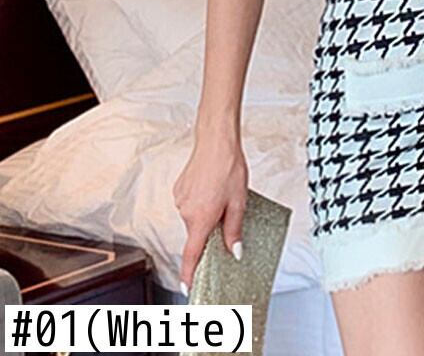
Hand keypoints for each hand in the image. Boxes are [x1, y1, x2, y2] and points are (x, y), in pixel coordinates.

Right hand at [172, 124, 248, 294]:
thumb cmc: (229, 167)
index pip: (192, 254)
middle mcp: (186, 212)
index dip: (189, 273)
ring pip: (194, 217)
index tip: (188, 287)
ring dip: (207, 212)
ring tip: (221, 193)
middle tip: (227, 212)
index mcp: (201, 218)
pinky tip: (211, 187)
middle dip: (211, 229)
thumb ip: (235, 229)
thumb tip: (235, 251)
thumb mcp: (239, 201)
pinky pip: (190, 204)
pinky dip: (201, 201)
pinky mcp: (178, 189)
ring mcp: (180, 200)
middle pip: (197, 233)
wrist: (216, 141)